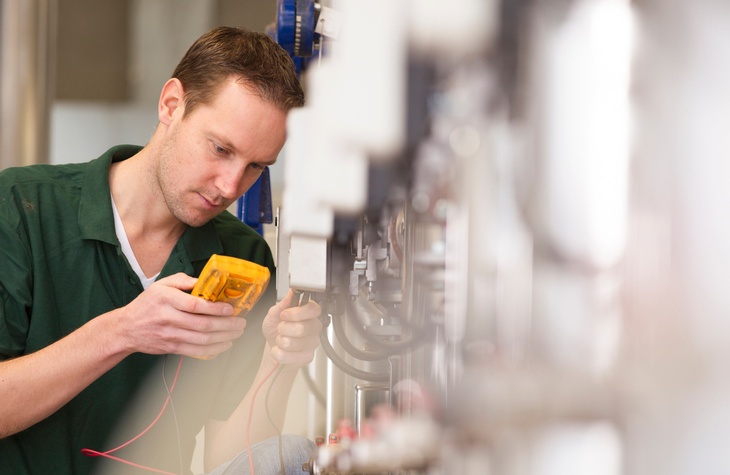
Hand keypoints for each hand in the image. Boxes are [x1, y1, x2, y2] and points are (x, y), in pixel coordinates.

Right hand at [116, 272, 246, 357]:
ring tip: (237, 333)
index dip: (215, 308)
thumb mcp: (160, 285)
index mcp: (166, 299)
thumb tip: (203, 281)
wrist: (126, 329)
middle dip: (226, 325)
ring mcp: (170, 335)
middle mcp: (168, 318)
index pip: (194, 305)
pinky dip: (213, 350)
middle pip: (202, 324)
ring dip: (224, 337)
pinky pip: (195, 351)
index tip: (230, 308)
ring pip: (201, 340)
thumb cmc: (147, 304)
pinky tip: (225, 344)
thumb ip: (182, 280)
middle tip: (241, 322)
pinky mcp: (171, 347)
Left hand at [261, 290, 321, 365]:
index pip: (313, 309)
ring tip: (281, 339)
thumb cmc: (276, 329)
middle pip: (303, 328)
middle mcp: (314, 327)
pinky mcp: (308, 357)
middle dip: (284, 328)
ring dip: (280, 341)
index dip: (297, 313)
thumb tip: (291, 293)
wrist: (273, 346)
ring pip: (293, 343)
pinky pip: (289, 356)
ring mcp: (313, 343)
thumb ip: (282, 304)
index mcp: (309, 313)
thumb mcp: (274, 313)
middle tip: (280, 328)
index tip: (284, 315)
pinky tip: (280, 350)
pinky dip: (278, 353)